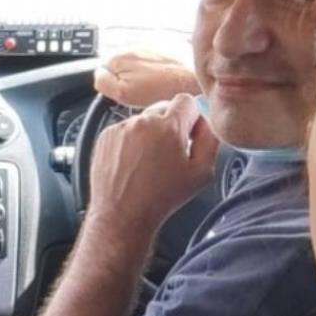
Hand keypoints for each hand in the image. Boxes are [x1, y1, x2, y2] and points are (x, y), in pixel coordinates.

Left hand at [84, 93, 219, 241]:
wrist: (122, 214)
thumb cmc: (161, 198)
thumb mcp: (202, 173)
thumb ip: (210, 140)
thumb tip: (206, 123)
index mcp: (169, 127)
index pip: (186, 101)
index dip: (191, 117)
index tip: (188, 133)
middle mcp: (143, 122)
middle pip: (164, 109)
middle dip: (170, 126)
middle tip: (169, 153)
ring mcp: (122, 128)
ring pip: (143, 120)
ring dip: (149, 134)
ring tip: (148, 163)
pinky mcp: (105, 136)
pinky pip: (124, 130)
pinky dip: (130, 141)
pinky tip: (132, 164)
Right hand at [94, 50, 200, 108]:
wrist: (195, 76)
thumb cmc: (164, 89)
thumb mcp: (124, 95)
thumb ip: (103, 82)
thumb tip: (98, 75)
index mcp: (117, 56)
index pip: (102, 70)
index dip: (114, 85)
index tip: (127, 92)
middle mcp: (130, 43)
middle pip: (119, 63)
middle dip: (128, 75)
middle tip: (143, 90)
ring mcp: (148, 40)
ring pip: (136, 59)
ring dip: (142, 69)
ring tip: (157, 82)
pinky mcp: (165, 40)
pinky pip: (154, 53)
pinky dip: (157, 63)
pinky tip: (166, 73)